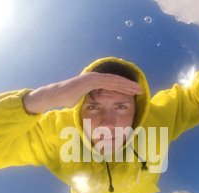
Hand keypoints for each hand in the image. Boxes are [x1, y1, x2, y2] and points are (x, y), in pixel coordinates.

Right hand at [24, 73, 142, 113]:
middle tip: (141, 90)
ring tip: (138, 88)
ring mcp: (93, 77)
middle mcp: (96, 78)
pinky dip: (118, 84)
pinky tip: (127, 87)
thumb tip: (94, 109)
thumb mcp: (83, 101)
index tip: (134, 93)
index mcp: (95, 83)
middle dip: (129, 86)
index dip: (124, 88)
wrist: (57, 95)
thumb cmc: (68, 100)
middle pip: (116, 81)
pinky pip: (108, 81)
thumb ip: (90, 101)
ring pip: (114, 80)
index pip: (113, 85)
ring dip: (127, 84)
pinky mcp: (91, 80)